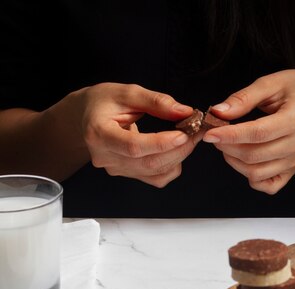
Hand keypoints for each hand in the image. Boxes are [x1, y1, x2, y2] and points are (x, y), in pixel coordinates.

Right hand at [78, 83, 195, 186]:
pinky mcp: (127, 174)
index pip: (134, 146)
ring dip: (178, 157)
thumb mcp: (126, 93)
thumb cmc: (102, 102)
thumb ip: (156, 102)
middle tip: (196, 132)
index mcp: (99, 134)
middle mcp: (106, 157)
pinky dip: (172, 166)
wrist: (86, 118)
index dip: (161, 143)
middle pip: (148, 163)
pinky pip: (156, 178)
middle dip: (178, 149)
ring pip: (155, 173)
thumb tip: (184, 112)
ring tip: (190, 137)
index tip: (184, 133)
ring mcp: (116, 169)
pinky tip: (176, 150)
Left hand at [203, 70, 294, 193]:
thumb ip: (244, 98)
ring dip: (235, 162)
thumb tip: (219, 112)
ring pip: (256, 174)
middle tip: (217, 135)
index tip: (210, 133)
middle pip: (254, 156)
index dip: (230, 136)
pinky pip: (268, 186)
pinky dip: (251, 178)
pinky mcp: (293, 171)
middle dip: (228, 148)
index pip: (257, 133)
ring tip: (228, 146)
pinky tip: (245, 161)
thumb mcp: (273, 82)